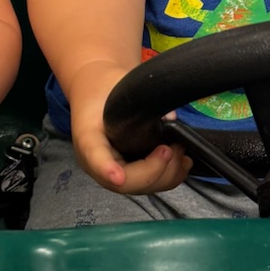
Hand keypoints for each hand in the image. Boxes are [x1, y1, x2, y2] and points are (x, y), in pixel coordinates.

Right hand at [68, 61, 192, 196]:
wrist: (94, 92)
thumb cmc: (104, 88)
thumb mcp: (118, 83)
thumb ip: (142, 98)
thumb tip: (171, 117)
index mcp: (87, 136)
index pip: (94, 157)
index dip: (106, 169)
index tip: (118, 176)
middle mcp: (96, 162)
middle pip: (124, 182)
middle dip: (154, 170)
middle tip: (172, 148)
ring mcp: (111, 172)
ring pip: (140, 188)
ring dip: (166, 175)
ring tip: (180, 150)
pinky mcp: (127, 173)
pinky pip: (147, 185)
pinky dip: (168, 178)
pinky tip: (182, 162)